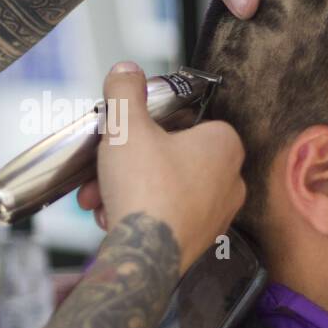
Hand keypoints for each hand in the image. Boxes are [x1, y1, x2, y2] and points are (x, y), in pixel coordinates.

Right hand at [77, 62, 245, 271]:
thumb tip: (126, 70)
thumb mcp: (126, 126)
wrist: (144, 257)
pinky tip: (110, 217)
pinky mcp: (197, 241)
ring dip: (124, 188)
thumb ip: (125, 91)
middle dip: (126, 163)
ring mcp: (215, 215)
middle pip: (167, 157)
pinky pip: (162, 216)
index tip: (124, 132)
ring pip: (161, 188)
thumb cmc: (145, 189)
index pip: (187, 120)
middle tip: (102, 166)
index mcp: (224, 145)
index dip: (149, 124)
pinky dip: (135, 213)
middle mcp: (229, 181)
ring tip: (98, 196)